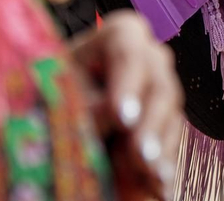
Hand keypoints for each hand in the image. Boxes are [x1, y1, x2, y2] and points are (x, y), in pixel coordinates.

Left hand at [71, 10, 182, 200]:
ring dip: (160, 149)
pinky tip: (160, 188)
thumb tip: (119, 118)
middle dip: (151, 122)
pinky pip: (170, 142)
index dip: (128, 81)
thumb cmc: (52, 96)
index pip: (128, 45)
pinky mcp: (163, 123)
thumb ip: (87, 104)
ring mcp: (159, 90)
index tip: (122, 117)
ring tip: (152, 178)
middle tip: (141, 155)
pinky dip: (163, 166)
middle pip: (159, 82)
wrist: (54, 123)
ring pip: (170, 115)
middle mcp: (146, 58)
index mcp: (117, 38)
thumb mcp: (62, 96)